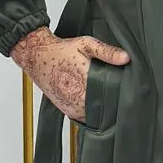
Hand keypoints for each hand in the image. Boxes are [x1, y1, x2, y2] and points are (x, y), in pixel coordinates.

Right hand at [10, 25, 129, 120]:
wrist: (37, 56)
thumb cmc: (61, 50)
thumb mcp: (86, 44)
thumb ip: (107, 51)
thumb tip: (126, 58)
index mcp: (86, 80)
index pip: (111, 94)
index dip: (120, 92)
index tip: (126, 88)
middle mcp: (79, 96)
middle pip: (105, 106)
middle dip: (111, 99)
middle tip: (114, 90)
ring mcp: (73, 106)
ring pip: (96, 114)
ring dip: (101, 107)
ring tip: (102, 94)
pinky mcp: (68, 111)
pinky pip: (85, 117)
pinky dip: (91, 111)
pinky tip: (92, 100)